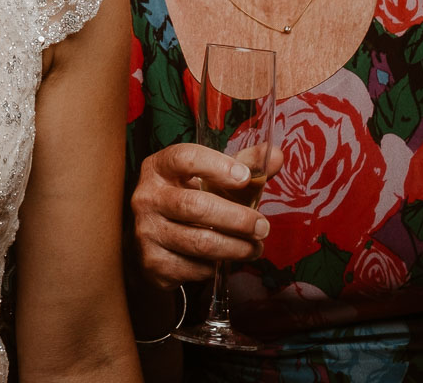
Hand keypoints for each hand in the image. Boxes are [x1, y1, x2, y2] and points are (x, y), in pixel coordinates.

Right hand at [128, 142, 269, 287]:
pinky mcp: (153, 262)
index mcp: (159, 168)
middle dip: (237, 218)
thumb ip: (243, 165)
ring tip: (255, 247)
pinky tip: (224, 259)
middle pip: (195, 206)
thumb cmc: (189, 200)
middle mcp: (147, 197)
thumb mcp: (210, 179)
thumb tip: (276, 155)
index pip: (184, 158)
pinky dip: (216, 266)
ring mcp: (147, 231)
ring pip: (200, 242)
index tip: (245, 178)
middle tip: (263, 227)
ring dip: (236, 247)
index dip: (216, 166)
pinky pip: (194, 267)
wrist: (152, 241)